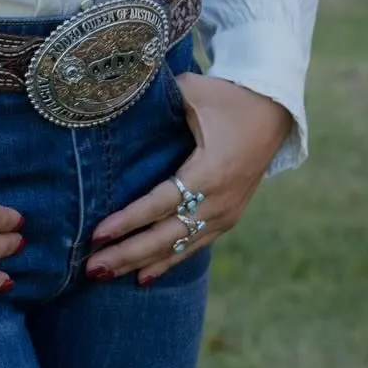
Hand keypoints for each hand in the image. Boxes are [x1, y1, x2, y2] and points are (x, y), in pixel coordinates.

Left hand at [84, 75, 290, 284]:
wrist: (275, 110)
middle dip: (127, 253)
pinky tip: (143, 276)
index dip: (128, 221)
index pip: (160, 203)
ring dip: (141, 263)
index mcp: (210, 171)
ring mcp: (226, 213)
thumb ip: (158, 98)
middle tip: (91, 268)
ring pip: (178, 247)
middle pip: (166, 236)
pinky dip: (167, 261)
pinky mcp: (229, 217)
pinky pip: (193, 245)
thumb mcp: (193, 90)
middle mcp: (219, 201)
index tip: (97, 235)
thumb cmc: (230, 97)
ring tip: (105, 274)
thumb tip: (115, 94)